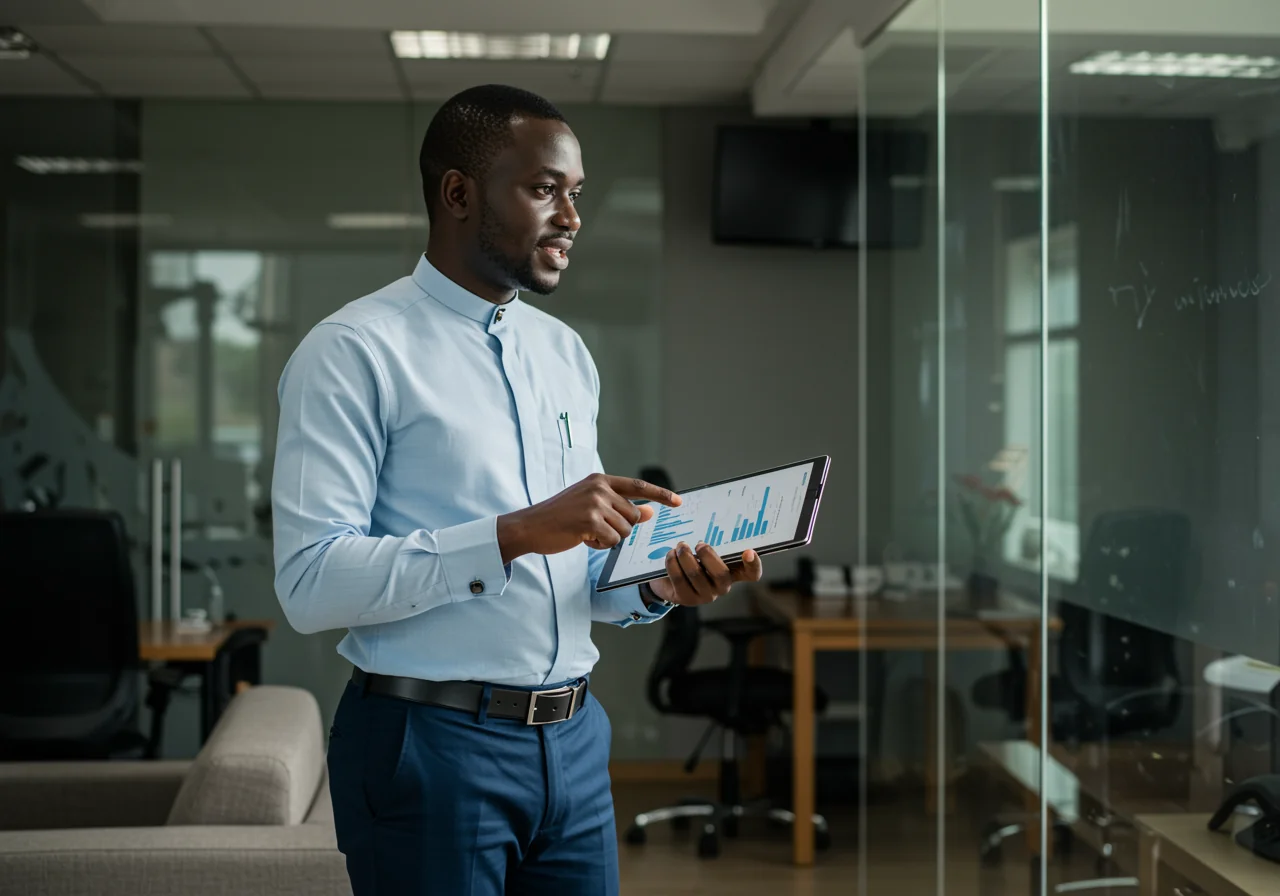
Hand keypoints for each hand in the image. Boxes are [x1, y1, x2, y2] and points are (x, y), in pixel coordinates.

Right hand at [497, 473, 680, 562]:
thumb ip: (620, 506)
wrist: (530, 526)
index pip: (638, 486)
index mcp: (600, 480)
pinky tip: (583, 538)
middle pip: (634, 515)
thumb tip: (650, 513)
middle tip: (596, 528)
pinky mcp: (590, 521)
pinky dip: (600, 545)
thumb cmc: (560, 517)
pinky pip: (612, 540)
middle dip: (621, 528)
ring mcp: (595, 504)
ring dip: (609, 538)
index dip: (660, 495)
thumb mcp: (591, 506)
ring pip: (625, 530)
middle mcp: (599, 488)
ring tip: (586, 532)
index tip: (678, 501)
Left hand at [646, 542, 763, 606]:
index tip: (748, 551)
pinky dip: (673, 563)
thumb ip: (714, 541)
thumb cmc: (694, 559)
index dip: (753, 564)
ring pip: (696, 575)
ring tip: (680, 546)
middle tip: (698, 544)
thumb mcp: (706, 550)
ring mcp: (705, 595)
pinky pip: (679, 579)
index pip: (752, 574)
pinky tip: (671, 555)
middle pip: (721, 574)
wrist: (669, 578)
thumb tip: (711, 517)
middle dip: (707, 555)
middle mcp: (722, 586)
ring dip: (685, 556)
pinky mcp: (687, 598)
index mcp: (733, 572)